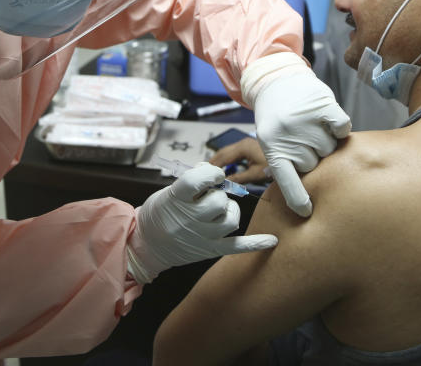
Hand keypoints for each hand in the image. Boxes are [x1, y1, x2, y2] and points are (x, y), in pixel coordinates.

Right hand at [126, 162, 277, 283]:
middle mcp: (190, 219)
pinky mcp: (211, 249)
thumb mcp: (168, 190)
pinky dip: (255, 243)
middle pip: (219, 200)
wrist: (148, 244)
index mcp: (176, 199)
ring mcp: (202, 236)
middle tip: (210, 195)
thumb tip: (214, 170)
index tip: (214, 173)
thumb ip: (192, 180)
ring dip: (229, 210)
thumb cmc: (160, 212)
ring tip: (218, 210)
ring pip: (231, 219)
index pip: (198, 180)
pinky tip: (272, 240)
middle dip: (219, 193)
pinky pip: (237, 246)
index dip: (210, 173)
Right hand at [208, 138, 269, 183]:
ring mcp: (246, 144)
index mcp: (242, 147)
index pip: (223, 157)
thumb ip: (238, 178)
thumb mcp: (255, 175)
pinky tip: (224, 167)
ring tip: (211, 170)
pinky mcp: (249, 147)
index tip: (205, 174)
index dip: (213, 166)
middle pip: (223, 152)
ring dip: (220, 160)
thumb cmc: (273, 166)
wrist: (291, 160)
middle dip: (213, 161)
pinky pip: (234, 152)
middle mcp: (242, 143)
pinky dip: (227, 159)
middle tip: (203, 171)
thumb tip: (224, 184)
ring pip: (228, 151)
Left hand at [241, 53, 350, 217]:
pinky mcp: (323, 106)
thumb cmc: (276, 119)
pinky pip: (343, 128)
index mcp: (272, 148)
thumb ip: (287, 164)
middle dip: (313, 157)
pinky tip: (329, 121)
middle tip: (303, 140)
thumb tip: (309, 194)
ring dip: (326, 141)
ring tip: (312, 127)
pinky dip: (340, 127)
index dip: (298, 199)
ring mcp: (305, 121)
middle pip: (315, 164)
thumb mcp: (271, 142)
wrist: (276, 80)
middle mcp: (288, 136)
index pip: (287, 182)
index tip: (306, 211)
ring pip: (330, 148)